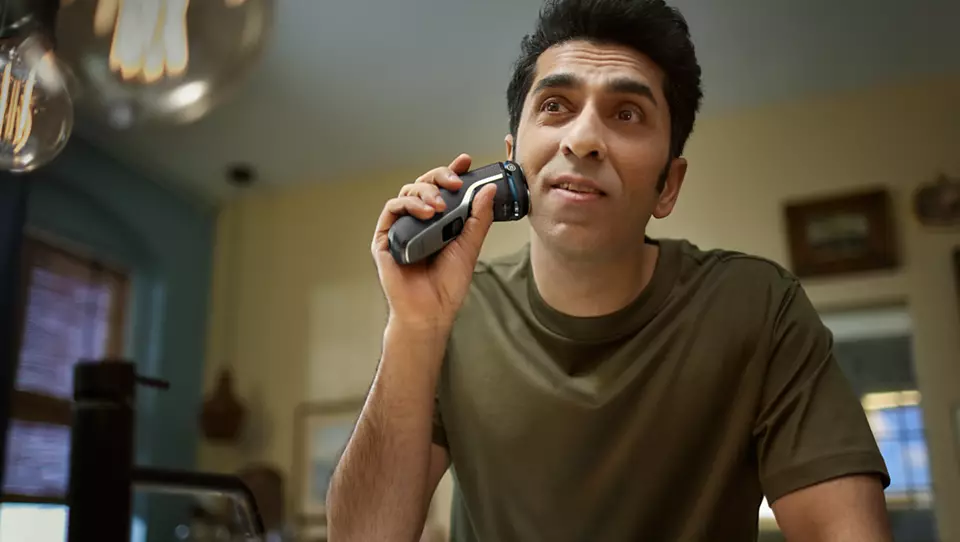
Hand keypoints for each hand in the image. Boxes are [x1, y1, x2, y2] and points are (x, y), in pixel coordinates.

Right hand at [371, 153, 497, 331]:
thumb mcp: (470, 246)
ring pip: (408, 192)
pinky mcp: (385, 238)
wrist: (431, 311)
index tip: (466, 161)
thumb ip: (478, 218)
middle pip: (424, 184)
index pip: (444, 188)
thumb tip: (488, 189)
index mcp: (439, 220)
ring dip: (426, 192)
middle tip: (455, 181)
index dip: (452, 171)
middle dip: (440, 176)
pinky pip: (392, 210)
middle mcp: (419, 220)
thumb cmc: (447, 285)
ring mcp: (402, 228)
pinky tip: (425, 212)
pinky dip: (409, 205)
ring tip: (441, 205)